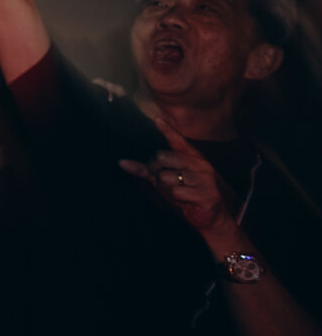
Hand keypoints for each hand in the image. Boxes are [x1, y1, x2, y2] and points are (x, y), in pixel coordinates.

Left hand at [119, 117, 236, 237]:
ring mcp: (205, 179)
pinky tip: (187, 199)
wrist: (213, 216)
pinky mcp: (208, 194)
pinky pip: (177, 192)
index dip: (167, 130)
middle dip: (157, 172)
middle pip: (162, 158)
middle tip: (166, 181)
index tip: (157, 119)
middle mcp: (200, 164)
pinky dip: (177, 198)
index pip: (178, 141)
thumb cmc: (187, 193)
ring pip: (167, 177)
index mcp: (192, 157)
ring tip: (179, 191)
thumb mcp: (165, 179)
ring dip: (167, 188)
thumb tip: (121, 162)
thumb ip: (145, 169)